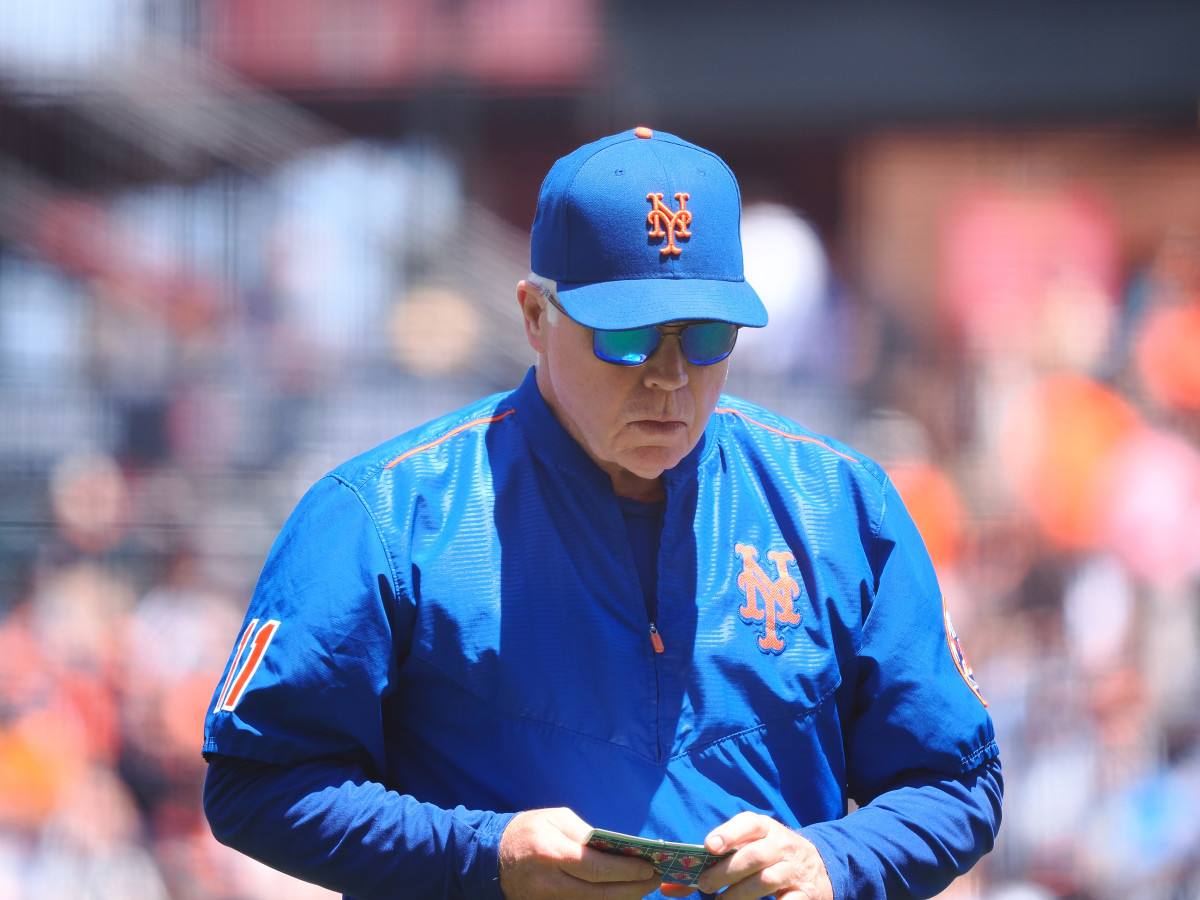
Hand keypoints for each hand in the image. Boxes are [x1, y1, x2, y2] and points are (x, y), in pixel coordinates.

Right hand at [498, 808, 661, 899]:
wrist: (490, 857)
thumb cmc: (527, 830)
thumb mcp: (556, 819)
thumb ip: (586, 834)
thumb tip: (616, 849)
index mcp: (552, 852)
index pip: (596, 868)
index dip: (626, 871)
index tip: (649, 866)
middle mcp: (550, 883)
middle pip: (599, 895)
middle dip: (633, 889)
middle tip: (654, 880)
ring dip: (622, 898)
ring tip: (643, 886)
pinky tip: (620, 894)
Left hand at [660, 812, 832, 899]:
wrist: (820, 867)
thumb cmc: (769, 857)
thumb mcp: (746, 851)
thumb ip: (709, 866)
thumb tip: (667, 887)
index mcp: (765, 828)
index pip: (748, 823)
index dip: (728, 832)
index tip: (709, 845)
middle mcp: (782, 845)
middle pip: (754, 855)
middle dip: (726, 871)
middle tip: (703, 884)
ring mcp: (795, 869)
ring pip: (766, 880)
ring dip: (739, 894)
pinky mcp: (806, 894)